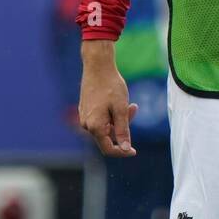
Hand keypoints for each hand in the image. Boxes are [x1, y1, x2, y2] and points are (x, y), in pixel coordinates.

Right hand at [78, 41, 137, 156]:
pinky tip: (117, 100)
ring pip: (106, 126)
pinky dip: (112, 113)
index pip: (108, 149)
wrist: (97, 66)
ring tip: (128, 102)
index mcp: (95, 126)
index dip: (122, 152)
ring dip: (119, 118)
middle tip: (133, 108)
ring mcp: (84, 117)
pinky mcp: (86, 110)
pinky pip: (101, 118)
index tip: (133, 151)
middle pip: (108, 136)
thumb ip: (123, 130)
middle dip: (123, 127)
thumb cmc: (110, 86)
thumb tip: (125, 149)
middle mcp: (86, 124)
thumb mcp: (121, 108)